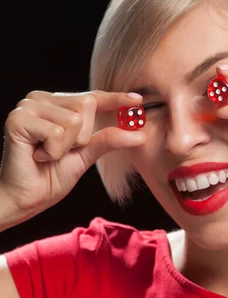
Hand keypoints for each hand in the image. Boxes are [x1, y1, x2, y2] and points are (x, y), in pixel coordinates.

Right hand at [0, 90, 144, 215]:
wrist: (25, 199)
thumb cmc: (50, 177)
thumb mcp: (85, 156)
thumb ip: (107, 141)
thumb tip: (140, 134)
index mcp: (56, 105)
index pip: (91, 97)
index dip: (115, 99)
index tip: (138, 99)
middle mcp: (41, 99)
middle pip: (86, 104)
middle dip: (81, 137)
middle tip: (59, 152)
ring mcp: (28, 106)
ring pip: (73, 120)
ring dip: (66, 147)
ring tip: (46, 155)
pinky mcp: (18, 119)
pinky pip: (56, 132)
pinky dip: (53, 151)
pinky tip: (37, 156)